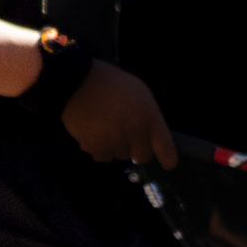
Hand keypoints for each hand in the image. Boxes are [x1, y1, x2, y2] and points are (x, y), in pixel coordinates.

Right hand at [63, 61, 177, 168]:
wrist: (79, 83)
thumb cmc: (113, 84)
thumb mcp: (141, 94)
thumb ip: (148, 116)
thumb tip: (149, 134)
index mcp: (150, 119)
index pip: (166, 149)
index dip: (167, 159)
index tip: (167, 164)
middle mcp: (136, 134)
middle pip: (142, 157)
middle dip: (136, 149)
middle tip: (127, 136)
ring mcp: (115, 143)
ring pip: (121, 157)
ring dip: (116, 147)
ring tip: (107, 128)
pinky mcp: (96, 148)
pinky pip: (103, 157)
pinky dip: (100, 149)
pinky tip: (95, 134)